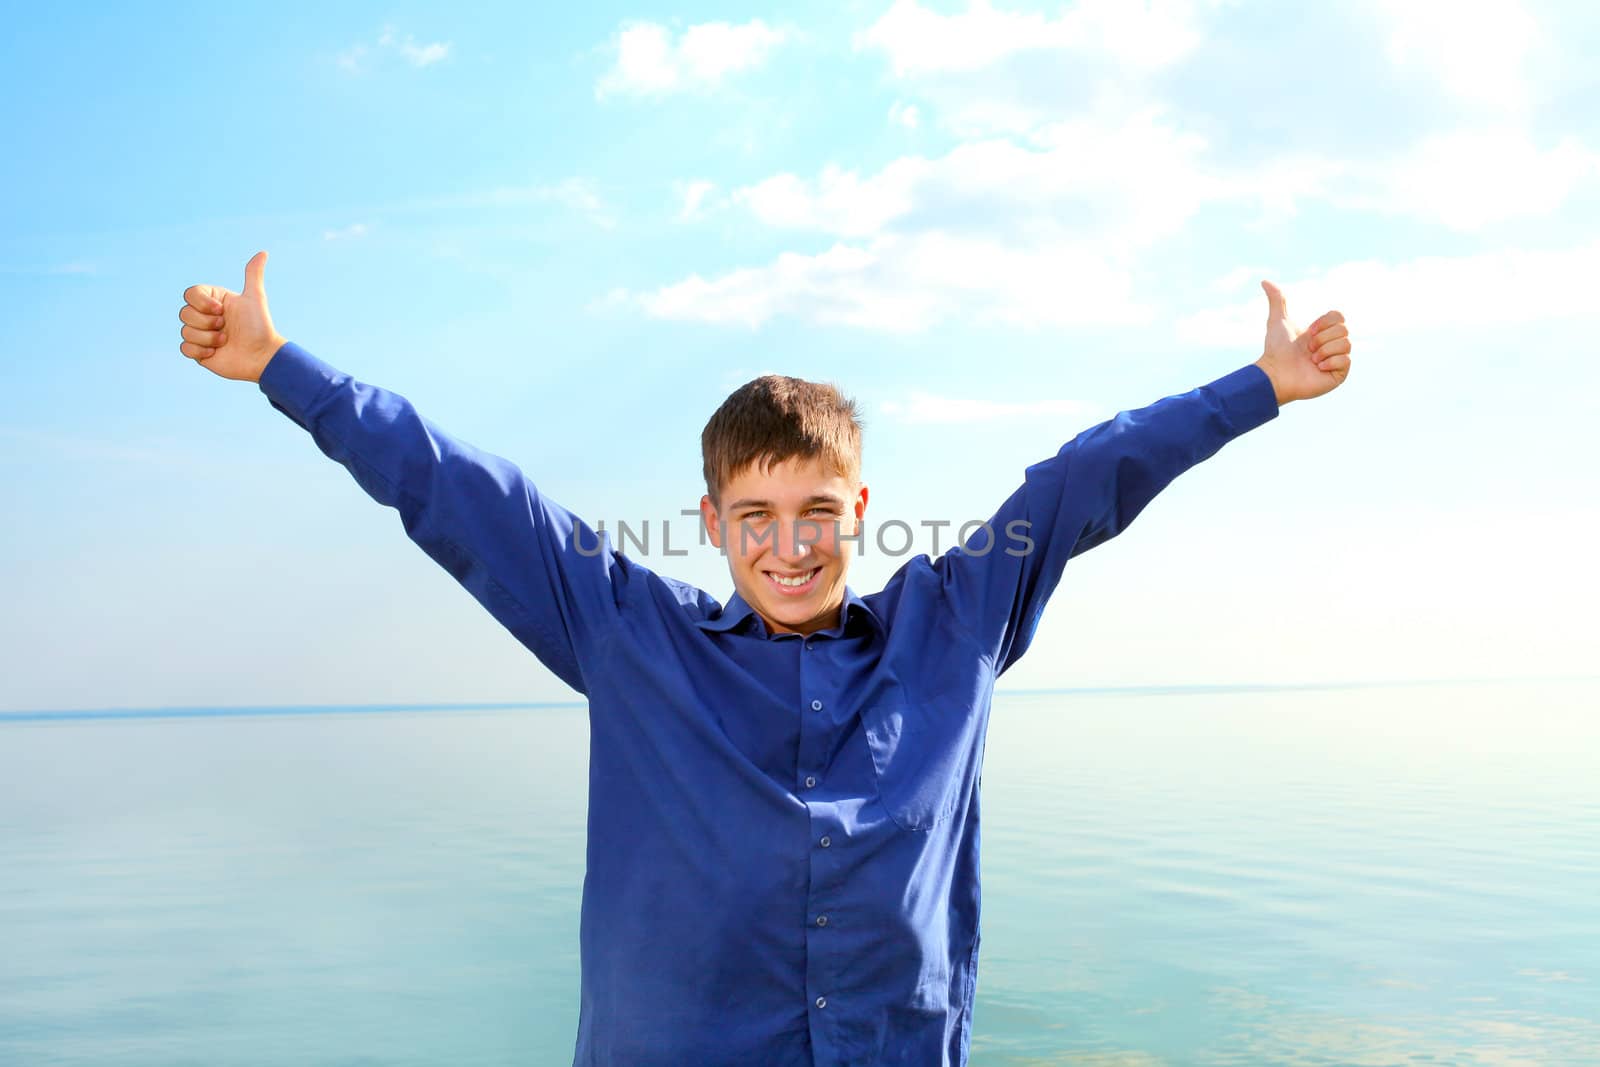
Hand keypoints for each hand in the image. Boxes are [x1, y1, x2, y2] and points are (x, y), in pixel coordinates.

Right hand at [178, 250, 286, 382]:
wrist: (262, 357)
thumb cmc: (260, 327)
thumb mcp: (255, 298)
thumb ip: (253, 275)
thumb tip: (263, 252)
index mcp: (213, 301)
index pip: (190, 294)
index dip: (202, 303)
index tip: (221, 310)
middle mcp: (204, 316)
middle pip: (185, 313)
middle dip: (207, 322)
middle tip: (226, 327)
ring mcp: (200, 334)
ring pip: (185, 331)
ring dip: (207, 338)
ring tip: (226, 341)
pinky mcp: (198, 352)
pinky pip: (184, 348)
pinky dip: (200, 351)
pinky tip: (215, 352)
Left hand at [1253, 280, 1350, 405]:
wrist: (1275, 374)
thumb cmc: (1275, 351)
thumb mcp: (1277, 321)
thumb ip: (1276, 300)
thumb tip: (1264, 280)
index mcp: (1322, 332)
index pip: (1339, 316)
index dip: (1325, 322)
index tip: (1308, 331)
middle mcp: (1331, 345)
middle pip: (1344, 329)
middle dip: (1322, 337)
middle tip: (1307, 349)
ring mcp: (1336, 360)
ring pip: (1346, 344)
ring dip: (1324, 350)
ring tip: (1311, 360)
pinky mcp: (1339, 375)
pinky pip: (1346, 361)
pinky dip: (1330, 362)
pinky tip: (1317, 369)